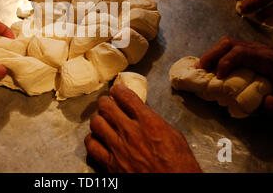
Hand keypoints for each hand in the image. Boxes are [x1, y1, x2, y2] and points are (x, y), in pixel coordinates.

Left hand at [85, 84, 200, 172]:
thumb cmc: (180, 166)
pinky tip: (97, 139)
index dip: (118, 90)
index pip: (125, 96)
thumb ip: (155, 121)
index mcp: (149, 123)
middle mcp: (131, 133)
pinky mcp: (111, 165)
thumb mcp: (174, 136)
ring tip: (101, 119)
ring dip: (98, 118)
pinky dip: (92, 139)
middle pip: (106, 107)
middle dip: (105, 101)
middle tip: (107, 103)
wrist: (175, 186)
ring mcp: (118, 149)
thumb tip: (141, 112)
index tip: (117, 90)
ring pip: (96, 123)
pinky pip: (92, 146)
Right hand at [199, 36, 272, 112]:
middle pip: (229, 43)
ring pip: (228, 43)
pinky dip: (219, 56)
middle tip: (200, 69)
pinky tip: (213, 68)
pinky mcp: (252, 52)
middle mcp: (259, 50)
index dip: (224, 62)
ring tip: (202, 68)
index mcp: (268, 59)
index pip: (240, 52)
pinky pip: (231, 48)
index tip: (217, 77)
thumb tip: (262, 105)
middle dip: (211, 55)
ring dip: (213, 54)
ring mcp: (255, 49)